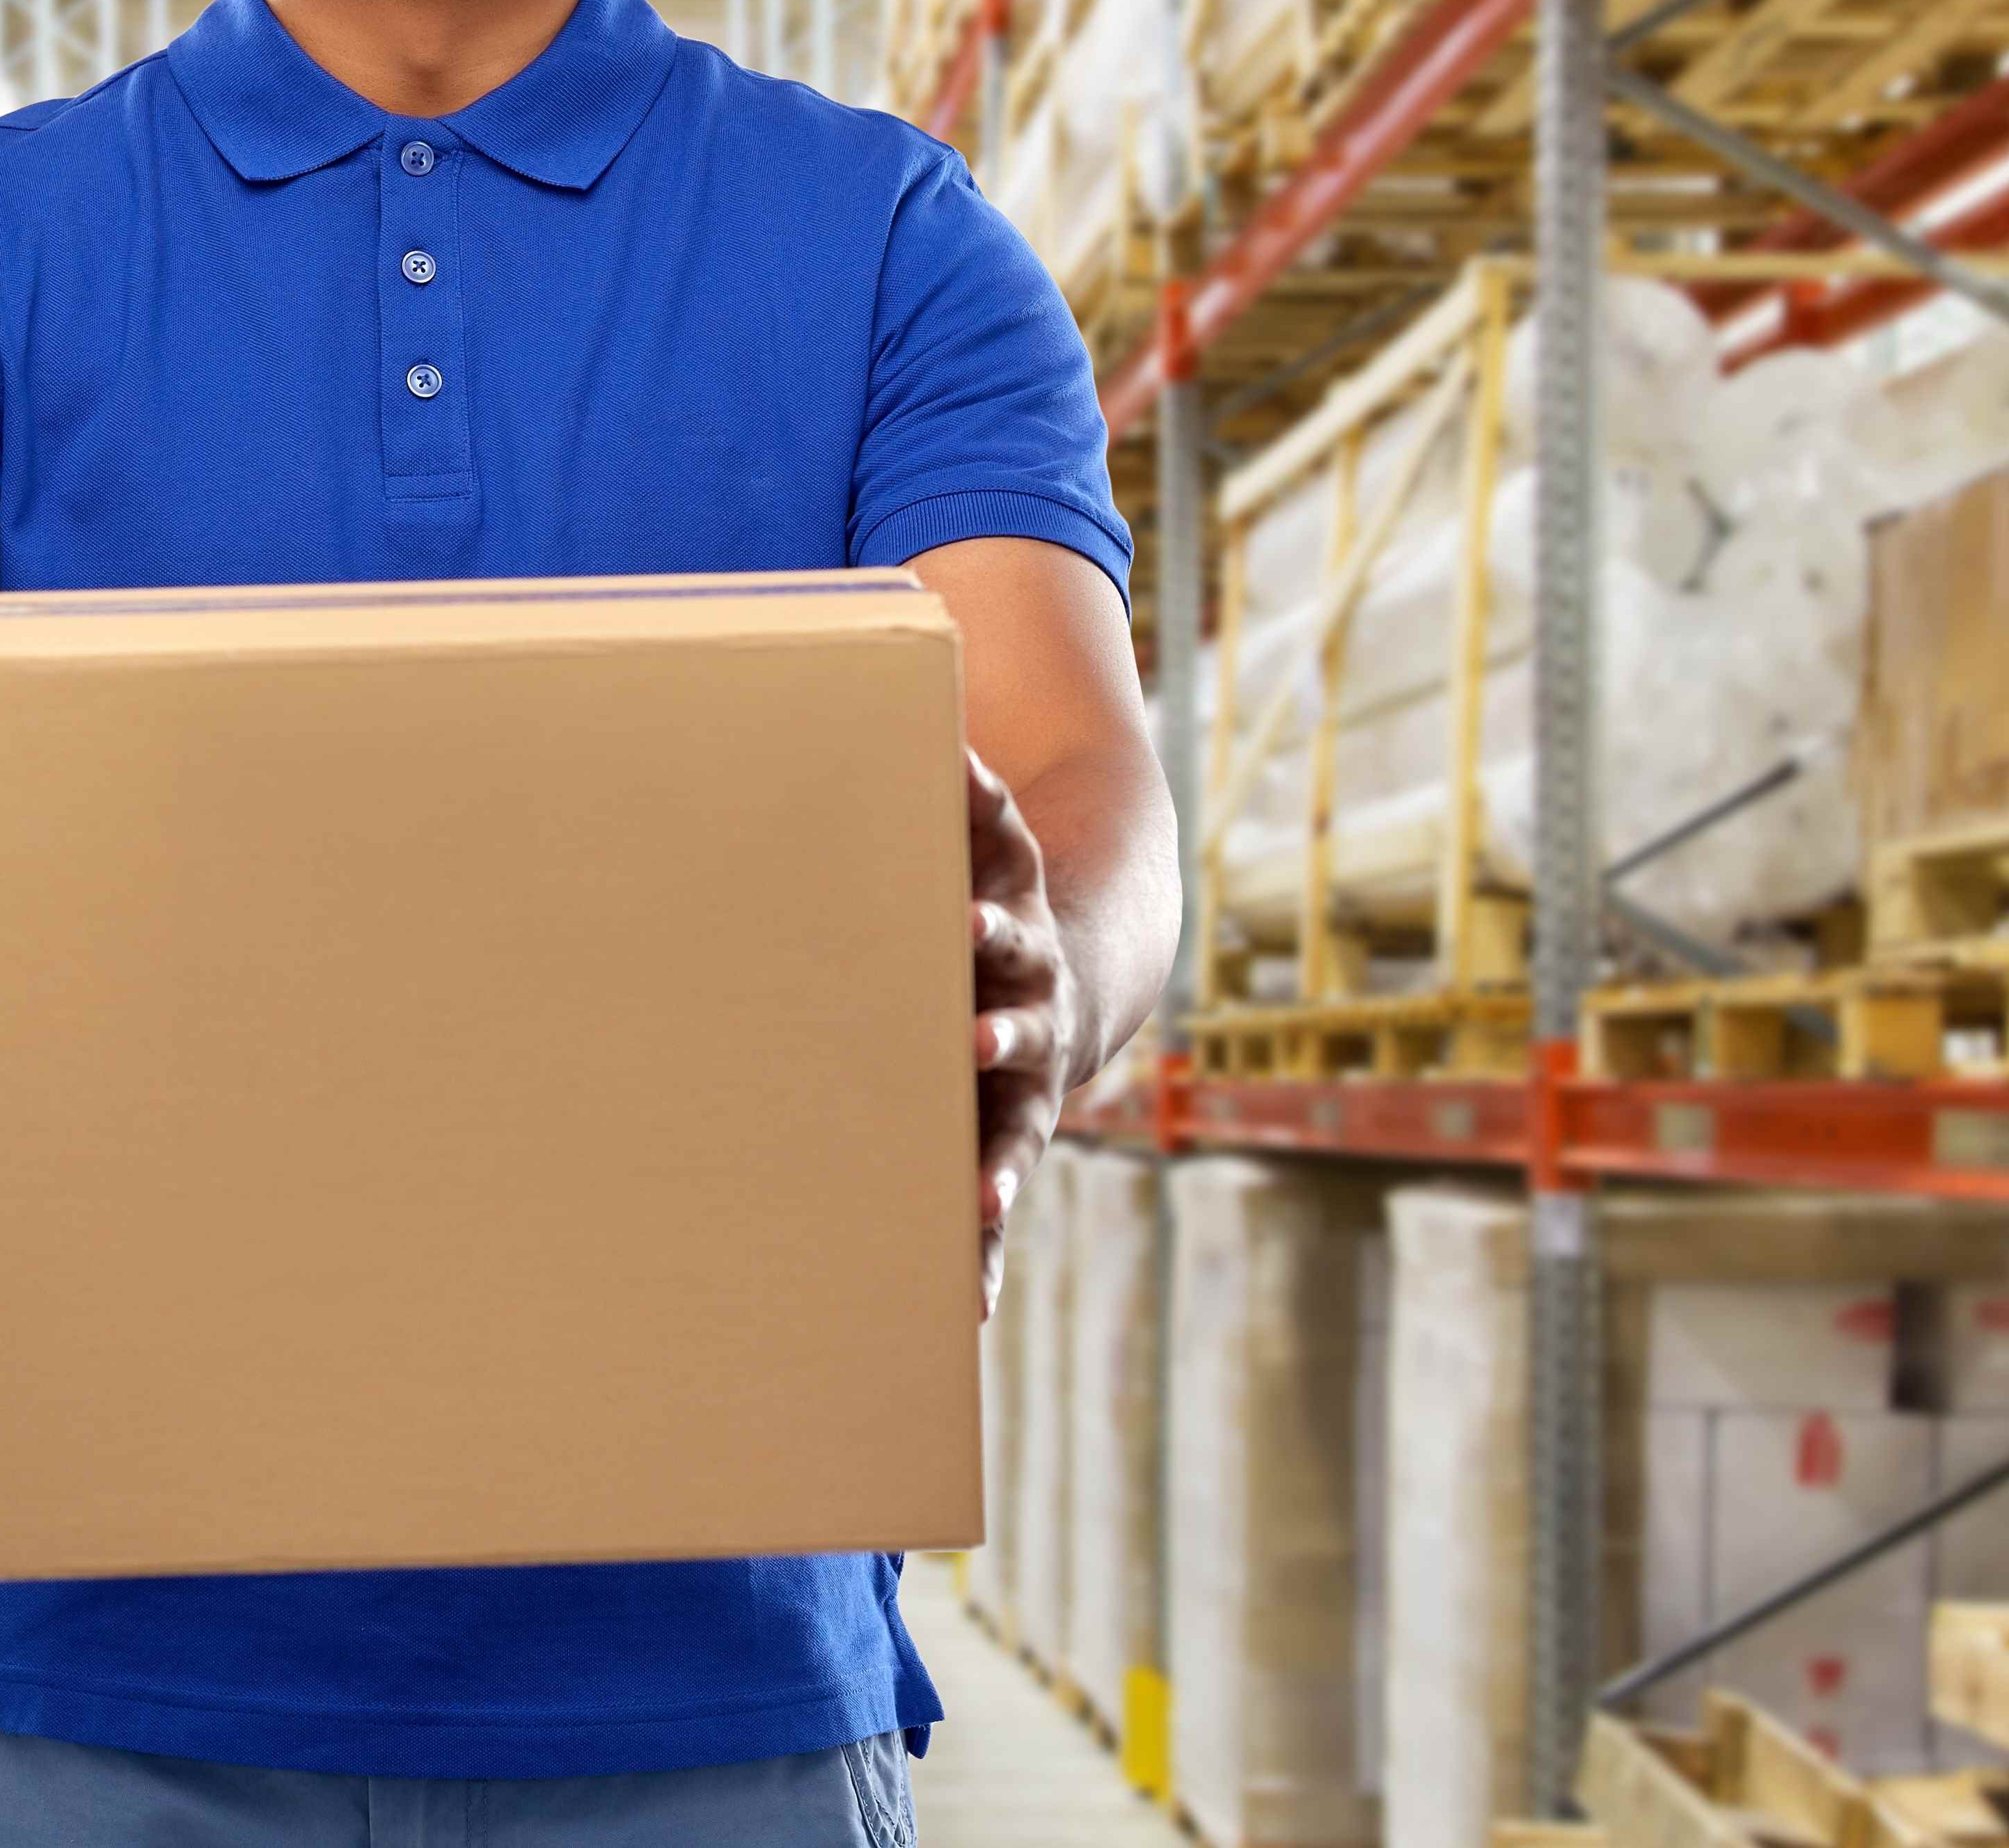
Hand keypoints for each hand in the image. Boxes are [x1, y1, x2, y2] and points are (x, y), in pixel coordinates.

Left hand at [967, 747, 1078, 1319]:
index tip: (961, 926)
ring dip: (998, 1162)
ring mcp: (1025, 1085)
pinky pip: (998, 1199)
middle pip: (1018, 1024)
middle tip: (972, 1039)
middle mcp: (1031, 1014)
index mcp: (1012, 939)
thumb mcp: (983, 833)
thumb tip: (940, 703)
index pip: (1002, 926)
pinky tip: (969, 1304)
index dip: (985, 926)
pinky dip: (984, 1251)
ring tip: (981, 1205)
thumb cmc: (988, 891)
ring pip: (1015, 1129)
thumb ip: (963, 786)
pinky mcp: (1005, 1141)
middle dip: (997, 1033)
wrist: (1067, 969)